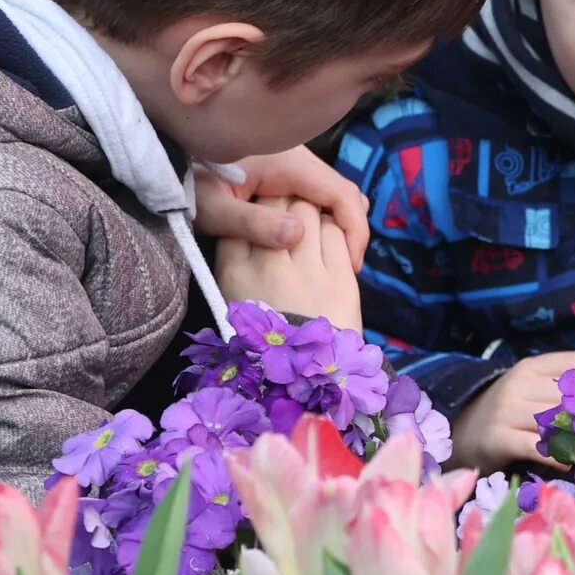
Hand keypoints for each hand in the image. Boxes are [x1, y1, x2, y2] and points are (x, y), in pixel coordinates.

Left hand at [195, 148, 370, 265]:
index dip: (354, 230)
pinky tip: (312, 243)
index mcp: (288, 162)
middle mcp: (298, 157)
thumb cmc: (186, 183)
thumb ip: (252, 223)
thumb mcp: (214, 208)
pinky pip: (317, 195)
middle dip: (351, 230)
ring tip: (334, 259)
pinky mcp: (284, 172)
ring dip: (338, 226)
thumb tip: (297, 236)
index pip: (342, 193)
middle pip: (343, 193)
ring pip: (332, 194)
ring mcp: (292, 163)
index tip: (350, 267)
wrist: (166, 159)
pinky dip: (323, 219)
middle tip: (345, 268)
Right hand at [213, 196, 362, 331]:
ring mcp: (307, 268)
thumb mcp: (234, 294)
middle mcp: (268, 262)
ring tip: (311, 227)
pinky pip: (337, 231)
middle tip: (291, 213)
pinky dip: (335, 228)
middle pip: (278, 202)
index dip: (257, 206)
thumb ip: (239, 253)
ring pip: (309, 210)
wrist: (306, 374)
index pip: (243, 212)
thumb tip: (258, 215)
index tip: (265, 213)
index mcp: (234, 267)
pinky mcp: (340, 277)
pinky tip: (331, 240)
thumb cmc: (266, 334)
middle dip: (286, 200)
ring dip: (312, 210)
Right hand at [454, 349, 574, 473]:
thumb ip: (565, 393)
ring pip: (555, 421)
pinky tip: (573, 465)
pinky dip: (559, 457)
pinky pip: (537, 447)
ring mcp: (506, 410)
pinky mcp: (498, 438)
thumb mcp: (533, 393)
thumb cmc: (510, 416)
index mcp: (531, 367)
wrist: (463, 435)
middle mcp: (518, 383)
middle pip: (569, 394)